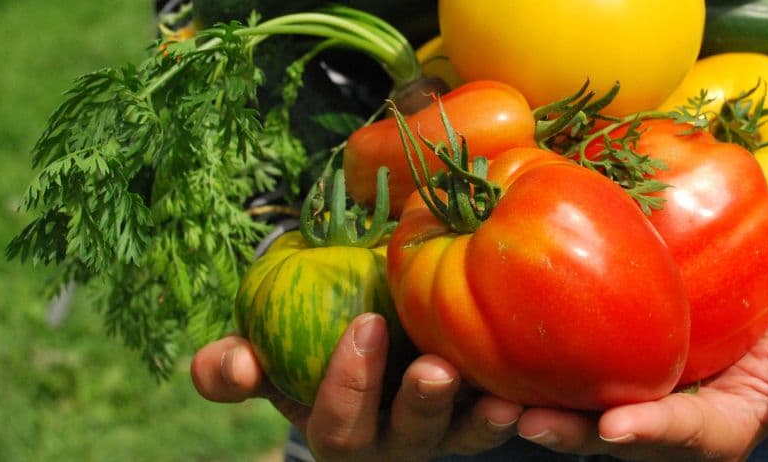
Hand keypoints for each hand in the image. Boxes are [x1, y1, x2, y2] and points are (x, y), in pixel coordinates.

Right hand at [191, 313, 522, 459]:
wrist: (368, 340)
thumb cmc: (309, 351)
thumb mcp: (268, 361)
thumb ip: (234, 368)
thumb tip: (233, 364)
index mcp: (341, 430)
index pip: (339, 424)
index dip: (348, 384)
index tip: (364, 325)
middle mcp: (395, 443)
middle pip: (410, 438)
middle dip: (421, 405)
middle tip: (435, 368)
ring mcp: (444, 434)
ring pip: (464, 436)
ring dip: (481, 419)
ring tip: (502, 398)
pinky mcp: (485, 415)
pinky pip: (506, 419)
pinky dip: (523, 407)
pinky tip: (534, 387)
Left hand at [513, 282, 767, 460]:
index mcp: (721, 425)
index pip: (685, 433)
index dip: (652, 431)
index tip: (617, 427)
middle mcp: (669, 423)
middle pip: (616, 436)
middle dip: (573, 433)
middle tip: (528, 422)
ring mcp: (637, 398)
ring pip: (582, 412)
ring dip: (540, 409)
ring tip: (493, 399)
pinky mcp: (612, 369)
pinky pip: (573, 375)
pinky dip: (536, 370)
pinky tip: (492, 354)